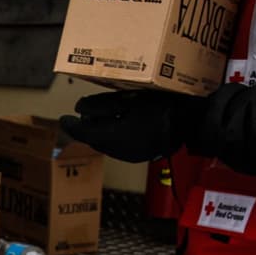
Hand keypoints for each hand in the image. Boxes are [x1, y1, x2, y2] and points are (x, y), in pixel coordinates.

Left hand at [59, 90, 203, 162]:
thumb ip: (101, 105)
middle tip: (82, 116)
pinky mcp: (141, 155)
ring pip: (106, 144)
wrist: (193, 123)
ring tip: (99, 119)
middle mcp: (118, 151)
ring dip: (100, 132)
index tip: (63, 118)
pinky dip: (113, 136)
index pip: (83, 133)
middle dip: (86, 128)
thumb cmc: (161, 107)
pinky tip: (119, 125)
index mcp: (113, 137)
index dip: (71, 125)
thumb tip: (79, 108)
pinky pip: (119, 146)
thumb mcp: (129, 99)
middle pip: (94, 140)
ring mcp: (131, 155)